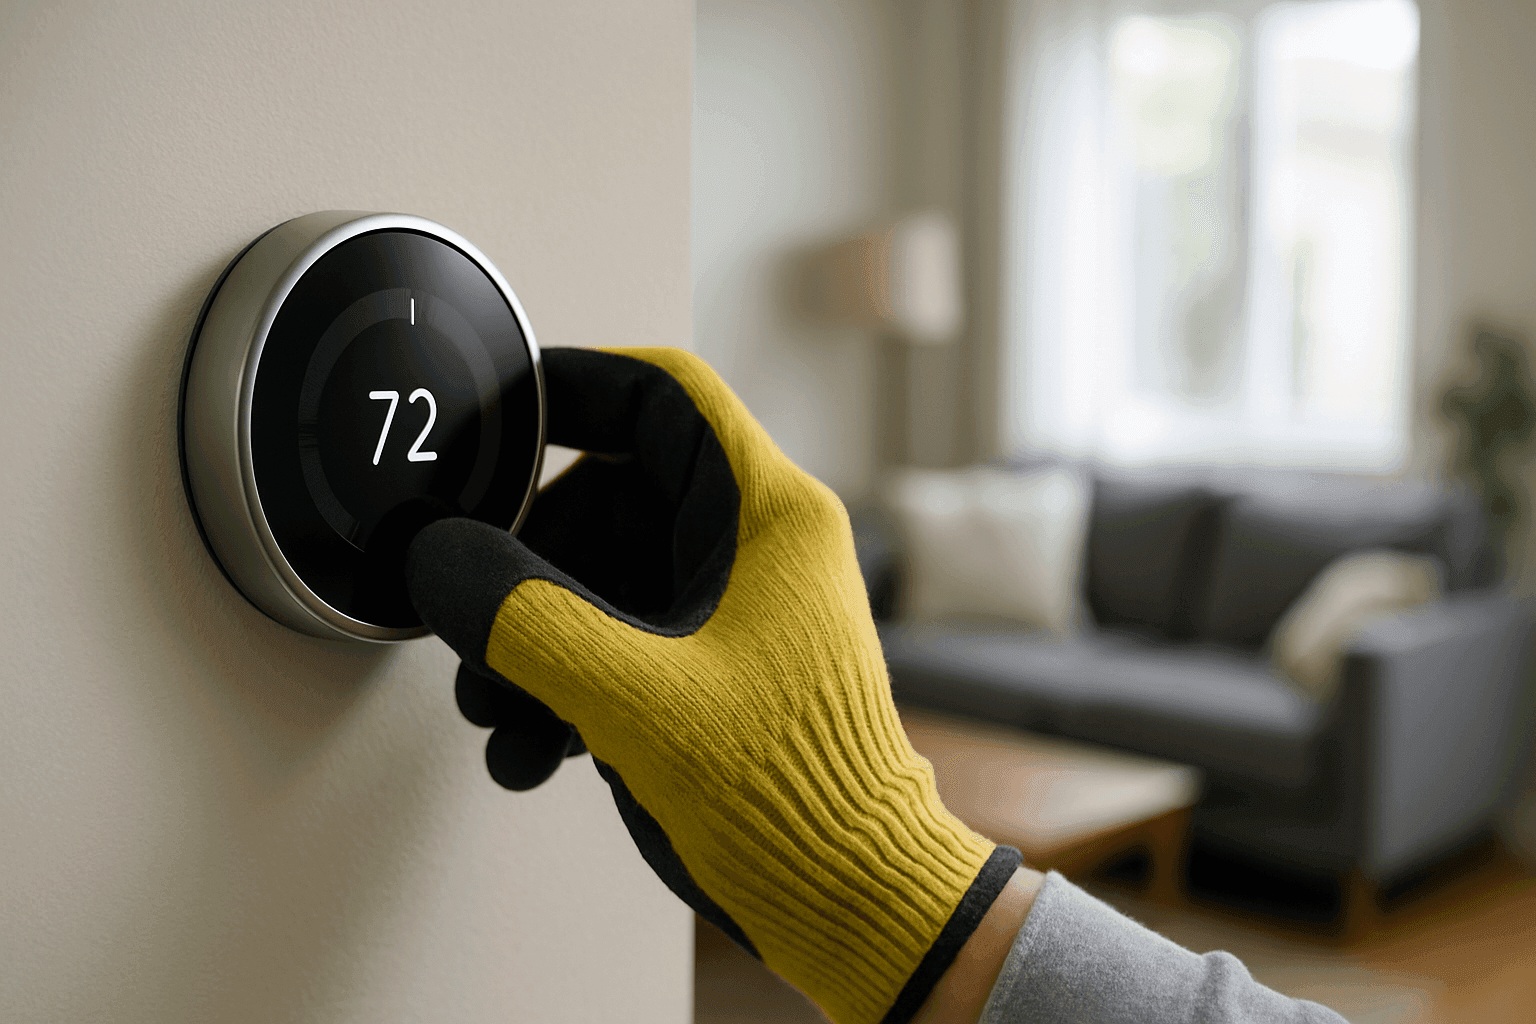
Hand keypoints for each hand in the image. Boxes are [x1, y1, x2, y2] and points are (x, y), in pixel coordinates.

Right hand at [406, 347, 1019, 1023]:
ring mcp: (736, 615)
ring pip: (605, 580)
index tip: (500, 408)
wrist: (847, 898)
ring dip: (533, 639)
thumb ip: (523, 618)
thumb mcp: (634, 696)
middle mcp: (757, 553)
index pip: (666, 398)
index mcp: (768, 518)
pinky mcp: (716, 674)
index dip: (576, 384)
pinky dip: (564, 686)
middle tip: (474, 609)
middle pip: (612, 499)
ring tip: (495, 710)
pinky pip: (618, 643)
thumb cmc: (790, 794)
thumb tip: (439, 558)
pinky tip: (532, 752)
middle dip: (527, 560)